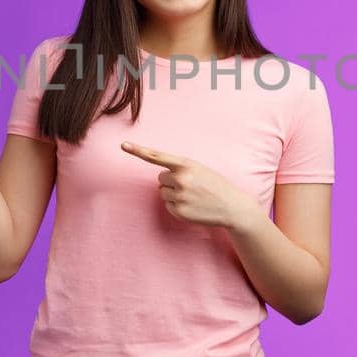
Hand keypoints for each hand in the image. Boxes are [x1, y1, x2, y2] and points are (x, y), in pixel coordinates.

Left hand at [121, 141, 263, 230]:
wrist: (232, 207)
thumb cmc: (215, 185)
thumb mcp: (200, 170)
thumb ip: (180, 169)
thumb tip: (161, 178)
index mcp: (186, 165)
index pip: (157, 156)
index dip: (138, 150)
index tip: (123, 145)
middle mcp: (181, 179)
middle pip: (160, 178)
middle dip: (172, 181)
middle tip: (191, 186)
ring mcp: (179, 196)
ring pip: (163, 193)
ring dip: (174, 194)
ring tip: (193, 196)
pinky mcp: (179, 212)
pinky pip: (168, 206)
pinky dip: (178, 207)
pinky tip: (193, 206)